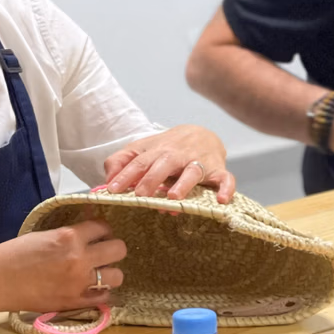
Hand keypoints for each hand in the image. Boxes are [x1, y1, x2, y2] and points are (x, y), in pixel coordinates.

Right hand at [0, 220, 126, 313]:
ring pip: (117, 275)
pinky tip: (92, 289)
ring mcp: (79, 282)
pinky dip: (100, 292)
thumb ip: (69, 233)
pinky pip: (103, 297)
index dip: (102, 229)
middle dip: (113, 248)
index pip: (103, 227)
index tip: (99, 233)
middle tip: (104, 251)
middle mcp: (79, 259)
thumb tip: (88, 228)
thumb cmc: (14, 254)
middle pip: (119, 249)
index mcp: (69, 236)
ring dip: (110, 272)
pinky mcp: (74, 302)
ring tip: (100, 272)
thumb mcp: (44, 234)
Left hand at [103, 125, 234, 202]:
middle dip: (152, 180)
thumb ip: (122, 161)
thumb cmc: (167, 148)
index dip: (125, 176)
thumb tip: (107, 180)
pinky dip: (226, 188)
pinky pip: (225, 179)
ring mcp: (199, 163)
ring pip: (193, 172)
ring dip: (183, 184)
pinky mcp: (218, 171)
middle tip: (141, 196)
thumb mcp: (142, 149)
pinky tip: (221, 200)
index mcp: (157, 151)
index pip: (138, 162)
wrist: (201, 133)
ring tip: (173, 198)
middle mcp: (178, 156)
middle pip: (164, 165)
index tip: (112, 190)